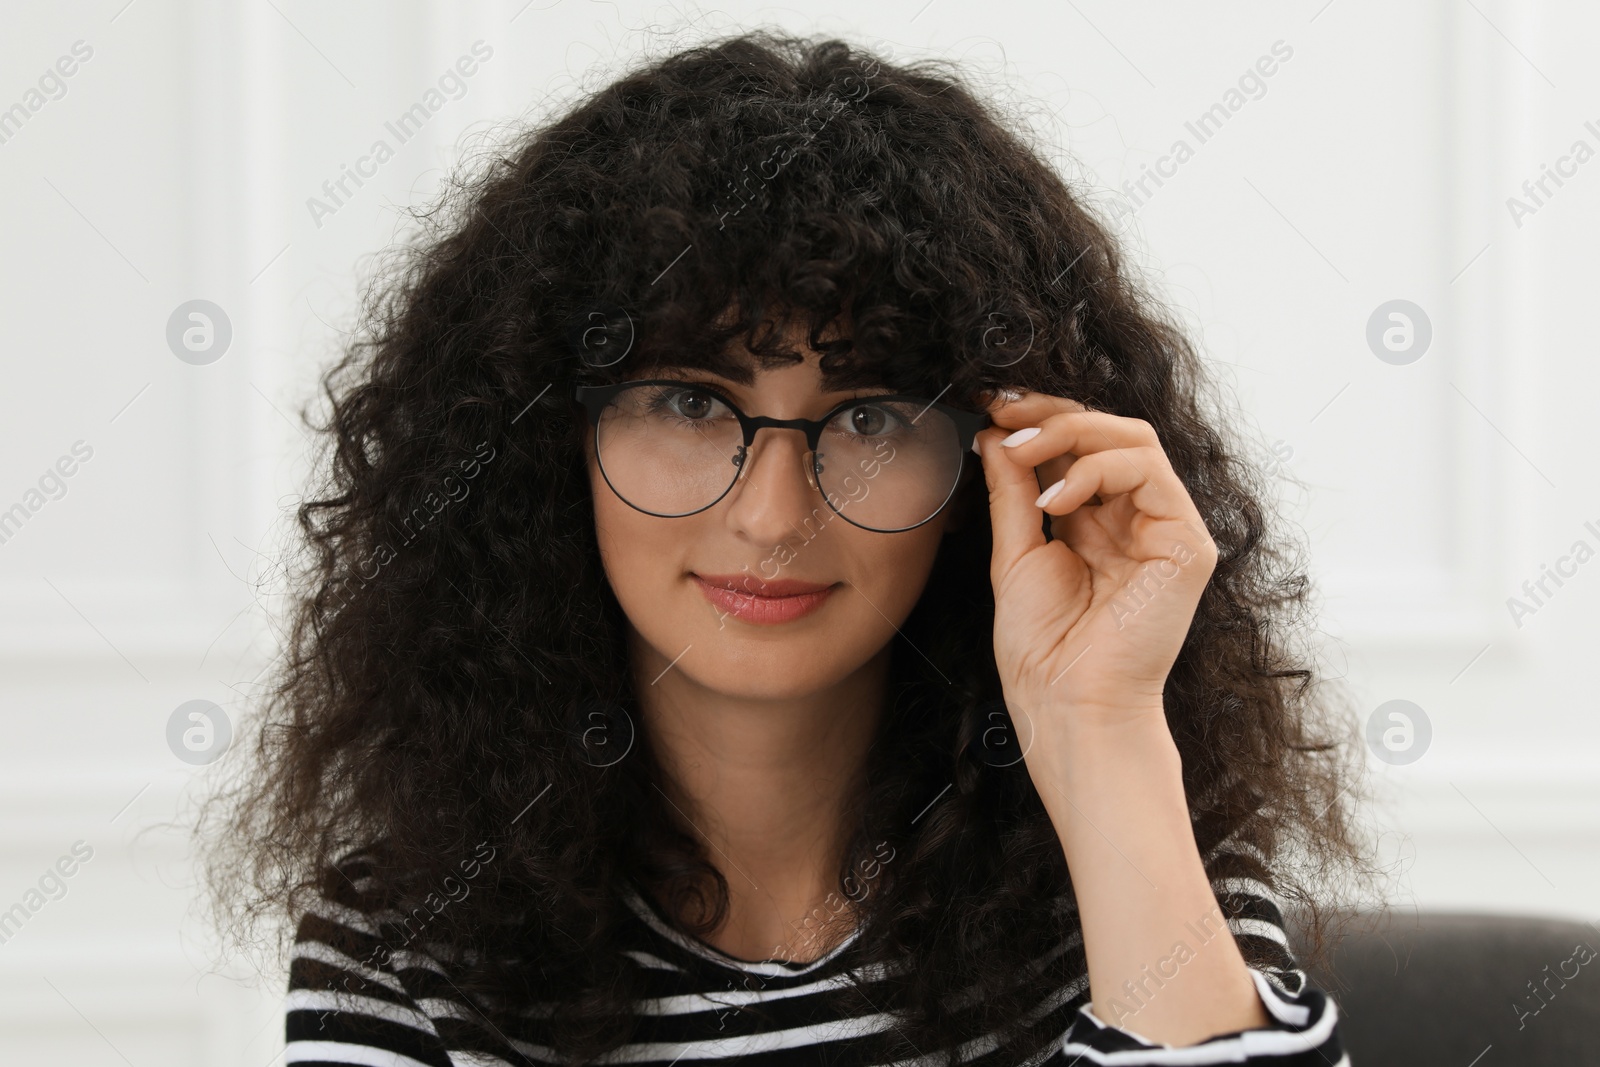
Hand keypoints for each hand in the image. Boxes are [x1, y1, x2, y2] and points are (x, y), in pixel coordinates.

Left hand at [971, 389, 1216, 736]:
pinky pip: (1150, 473)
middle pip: (1110, 431)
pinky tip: (1054, 496)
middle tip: (1004, 410)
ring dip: (1070, 431)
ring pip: (1134, 439)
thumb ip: (1011, 492)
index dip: (1040, 418)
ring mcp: (1166, 528)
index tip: (992, 405)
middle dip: (1052, 412)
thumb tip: (994, 436)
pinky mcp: (1186, 543)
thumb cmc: (1042, 646)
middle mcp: (1137, 519)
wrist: (1066, 702)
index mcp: (1098, 522)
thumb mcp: (1015, 552)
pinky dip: (1097, 469)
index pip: (1080, 447)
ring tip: (1021, 450)